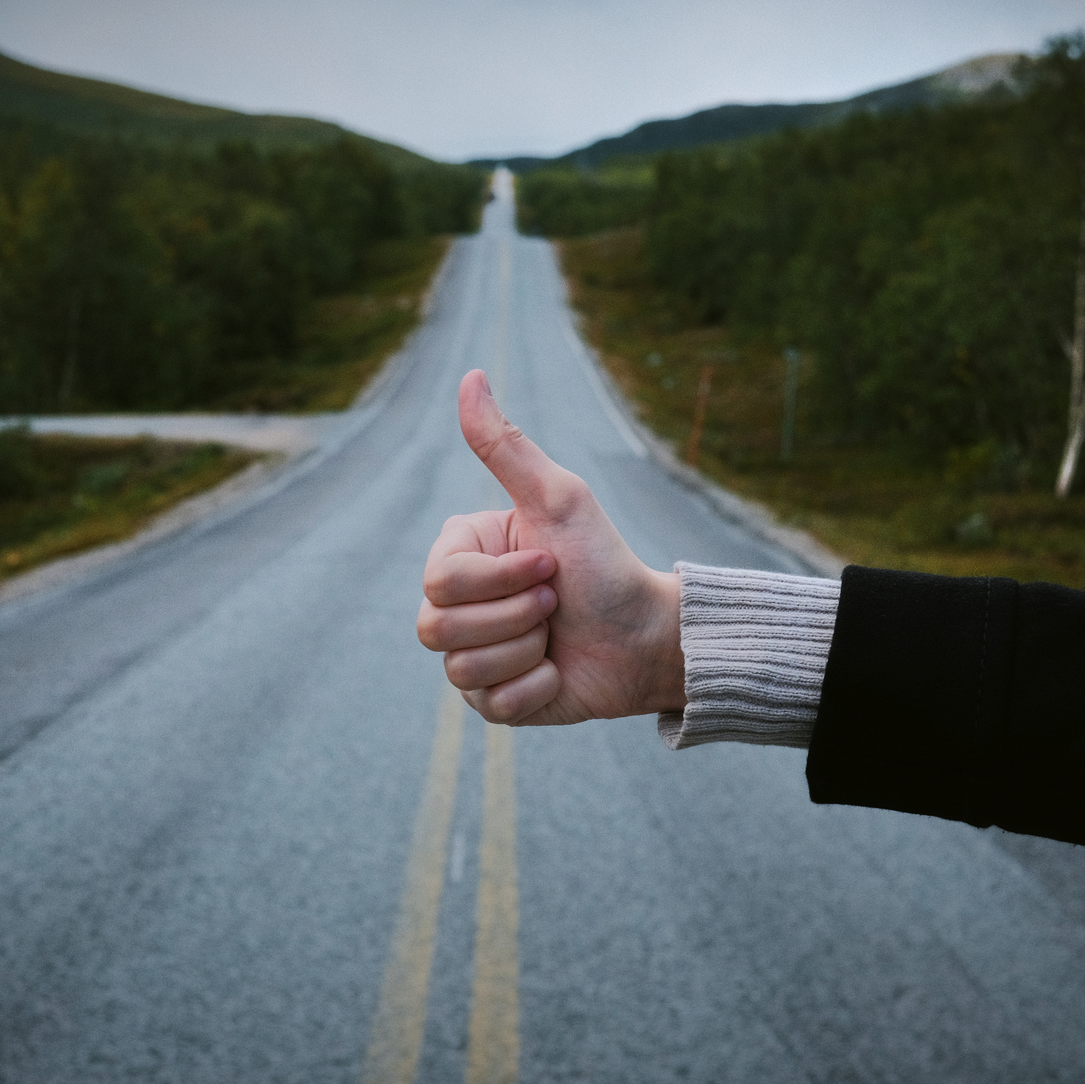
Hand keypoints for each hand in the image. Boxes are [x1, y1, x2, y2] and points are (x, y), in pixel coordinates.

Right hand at [416, 369, 682, 724]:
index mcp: (461, 555)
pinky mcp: (494, 701)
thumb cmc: (604, 561)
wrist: (647, 635)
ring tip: (557, 636)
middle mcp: (457, 606)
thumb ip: (505, 446)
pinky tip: (559, 671)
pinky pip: (492, 706)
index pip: (439, 582)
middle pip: (437, 628)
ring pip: (462, 671)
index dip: (498, 580)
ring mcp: (471, 656)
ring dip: (528, 652)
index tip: (548, 564)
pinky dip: (537, 689)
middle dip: (515, 617)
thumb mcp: (558, 499)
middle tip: (555, 601)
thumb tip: (471, 376)